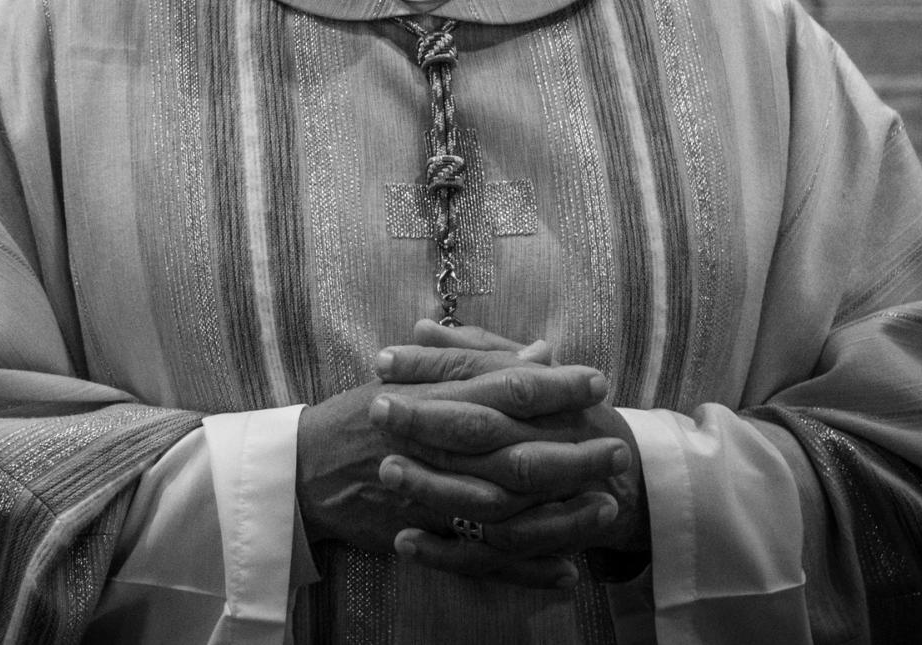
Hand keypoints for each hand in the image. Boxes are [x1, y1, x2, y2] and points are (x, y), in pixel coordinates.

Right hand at [295, 324, 605, 585]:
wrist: (305, 467)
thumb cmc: (362, 414)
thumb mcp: (413, 375)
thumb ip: (476, 362)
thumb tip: (540, 352)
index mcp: (433, 398)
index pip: (504, 388)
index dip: (555, 385)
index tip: (596, 380)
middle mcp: (434, 446)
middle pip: (515, 451)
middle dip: (572, 451)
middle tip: (616, 448)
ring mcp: (428, 496)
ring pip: (506, 510)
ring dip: (561, 513)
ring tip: (604, 508)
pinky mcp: (423, 537)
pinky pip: (482, 559)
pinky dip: (525, 568)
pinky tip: (566, 569)